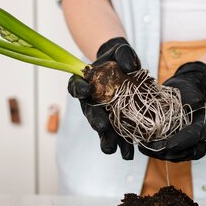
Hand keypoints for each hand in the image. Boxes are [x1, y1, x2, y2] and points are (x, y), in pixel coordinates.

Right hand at [67, 37, 139, 159]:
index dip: (79, 89)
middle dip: (96, 121)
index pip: (76, 86)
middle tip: (101, 127)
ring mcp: (102, 113)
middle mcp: (90, 101)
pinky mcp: (115, 122)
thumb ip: (124, 55)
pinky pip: (117, 134)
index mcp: (84, 82)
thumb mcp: (121, 52)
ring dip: (107, 139)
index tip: (85, 91)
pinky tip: (128, 153)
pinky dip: (123, 144)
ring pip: (102, 129)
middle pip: (90, 113)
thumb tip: (130, 67)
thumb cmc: (118, 57)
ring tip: (112, 149)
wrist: (126, 67)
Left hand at [138, 61, 205, 161]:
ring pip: (177, 156)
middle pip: (187, 152)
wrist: (185, 93)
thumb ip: (193, 101)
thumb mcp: (192, 92)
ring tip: (145, 148)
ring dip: (160, 154)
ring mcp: (191, 145)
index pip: (196, 136)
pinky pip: (170, 154)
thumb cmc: (188, 92)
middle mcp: (202, 138)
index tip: (169, 144)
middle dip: (168, 151)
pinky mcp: (180, 147)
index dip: (182, 142)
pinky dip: (157, 153)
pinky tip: (145, 147)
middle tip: (152, 147)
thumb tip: (192, 106)